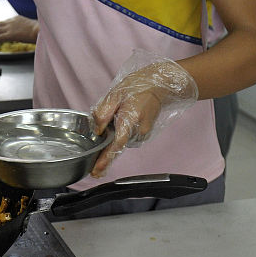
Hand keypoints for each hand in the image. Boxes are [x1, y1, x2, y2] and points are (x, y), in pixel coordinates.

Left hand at [0, 16, 38, 43]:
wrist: (39, 29)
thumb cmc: (39, 29)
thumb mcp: (30, 25)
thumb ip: (24, 28)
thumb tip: (25, 33)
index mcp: (16, 18)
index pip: (5, 22)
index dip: (2, 28)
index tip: (3, 33)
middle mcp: (11, 22)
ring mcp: (9, 28)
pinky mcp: (9, 35)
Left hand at [89, 53, 197, 177]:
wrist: (159, 86)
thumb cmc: (137, 88)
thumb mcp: (114, 95)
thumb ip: (103, 114)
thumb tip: (97, 132)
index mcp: (130, 121)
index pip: (116, 146)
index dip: (105, 159)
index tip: (96, 171)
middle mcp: (139, 132)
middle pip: (116, 146)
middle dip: (105, 147)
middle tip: (99, 149)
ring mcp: (143, 135)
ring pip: (121, 142)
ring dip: (114, 136)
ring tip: (116, 117)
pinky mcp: (144, 135)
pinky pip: (127, 138)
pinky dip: (121, 134)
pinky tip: (123, 120)